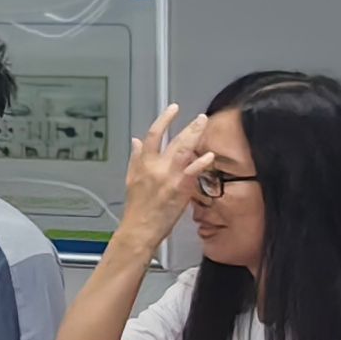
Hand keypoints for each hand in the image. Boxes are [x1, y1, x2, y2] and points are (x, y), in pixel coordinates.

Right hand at [115, 104, 214, 250]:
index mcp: (143, 164)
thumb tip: (136, 141)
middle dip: (188, 126)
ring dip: (196, 136)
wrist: (139, 230)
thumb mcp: (131, 179)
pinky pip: (192, 172)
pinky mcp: (179, 189)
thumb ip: (136, 158)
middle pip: (173, 140)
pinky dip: (201, 162)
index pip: (153, 135)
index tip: (173, 110)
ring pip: (183, 150)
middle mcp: (156, 167)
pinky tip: (209, 155)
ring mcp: (168, 177)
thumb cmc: (137, 209)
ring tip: (205, 126)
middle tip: (201, 117)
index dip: (163, 119)